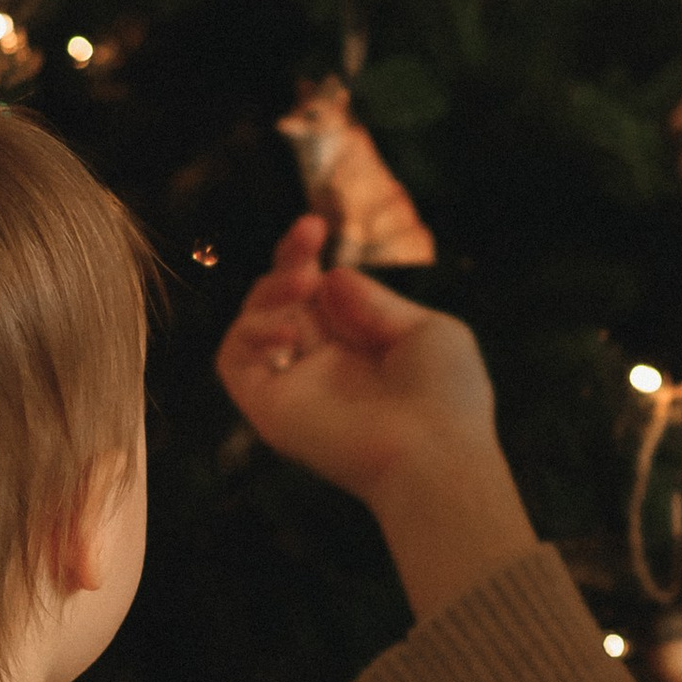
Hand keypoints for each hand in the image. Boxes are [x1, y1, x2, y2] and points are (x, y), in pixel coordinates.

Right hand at [214, 216, 539, 619]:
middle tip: (309, 235)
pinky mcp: (270, 411)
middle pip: (281, 303)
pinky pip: (233, 363)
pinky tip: (287, 328)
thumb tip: (331, 277)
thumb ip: (377, 301)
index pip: (317, 296)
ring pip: (252, 328)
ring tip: (303, 282)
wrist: (436, 454)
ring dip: (268, 292)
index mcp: (360, 351)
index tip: (316, 227)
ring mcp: (295, 390)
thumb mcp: (427, 331)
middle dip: (288, 262)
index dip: (307, 258)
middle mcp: (323, 370)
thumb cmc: (447, 398)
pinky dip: (249, 333)